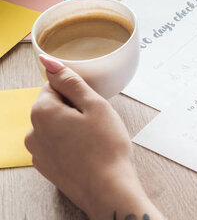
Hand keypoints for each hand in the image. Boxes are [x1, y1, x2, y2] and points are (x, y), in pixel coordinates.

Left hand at [25, 55, 162, 219]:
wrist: (107, 189)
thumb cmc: (106, 147)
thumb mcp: (95, 105)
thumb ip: (71, 81)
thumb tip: (49, 62)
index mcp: (43, 112)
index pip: (54, 86)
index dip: (77, 91)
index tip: (92, 102)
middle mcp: (33, 131)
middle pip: (54, 106)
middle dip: (75, 108)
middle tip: (98, 120)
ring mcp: (38, 152)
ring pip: (55, 126)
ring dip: (72, 126)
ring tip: (95, 137)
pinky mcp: (47, 167)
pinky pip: (57, 144)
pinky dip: (71, 143)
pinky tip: (88, 150)